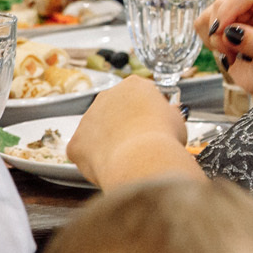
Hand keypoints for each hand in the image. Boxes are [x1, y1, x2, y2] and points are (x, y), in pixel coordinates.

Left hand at [67, 76, 191, 188]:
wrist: (143, 160)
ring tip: (126, 158)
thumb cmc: (163, 139)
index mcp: (134, 85)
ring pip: (97, 132)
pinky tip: (110, 167)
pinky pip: (84, 153)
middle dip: (123, 125)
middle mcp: (106, 96)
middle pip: (113, 110)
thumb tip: (170, 115)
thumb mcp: (177, 119)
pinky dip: (94, 162)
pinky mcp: (75, 143)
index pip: (138, 94)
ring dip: (108, 143)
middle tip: (139, 143)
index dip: (147, 112)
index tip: (153, 124)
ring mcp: (87, 119)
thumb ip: (168, 113)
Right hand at [198, 0, 252, 95]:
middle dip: (221, 31)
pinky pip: (205, 22)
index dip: (229, 9)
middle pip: (224, 1)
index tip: (221, 33)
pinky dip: (210, 40)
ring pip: (211, 11)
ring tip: (232, 55)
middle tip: (232, 55)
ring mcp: (243, 10)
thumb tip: (231, 32)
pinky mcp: (229, 21)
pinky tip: (227, 52)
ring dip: (215, 37)